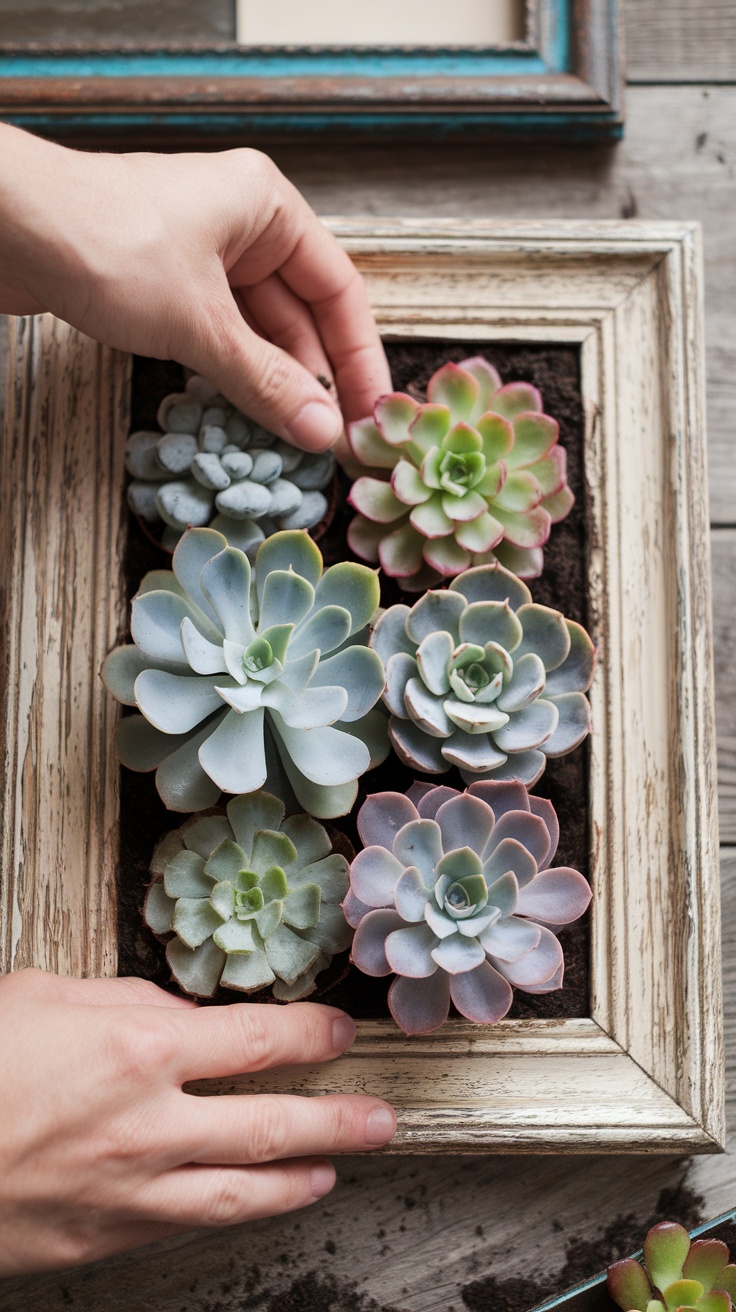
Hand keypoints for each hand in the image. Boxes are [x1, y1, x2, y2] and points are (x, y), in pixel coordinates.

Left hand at [0, 125, 390, 453]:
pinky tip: (244, 417)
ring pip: (256, 331)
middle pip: (299, 315)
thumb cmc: (104, 244)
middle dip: (313, 380)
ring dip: (272, 384)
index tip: (372, 413)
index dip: (359, 358)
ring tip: (292, 441)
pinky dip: (231, 376)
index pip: (339, 290)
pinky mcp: (161, 285)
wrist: (5, 225)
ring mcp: (199, 256)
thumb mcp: (199, 324)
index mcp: (266, 208)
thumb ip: (264, 383)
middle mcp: (240, 226)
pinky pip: (216, 338)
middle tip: (330, 442)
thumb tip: (320, 431)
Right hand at [0, 969, 395, 1274]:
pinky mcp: (100, 1238)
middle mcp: (148, 1124)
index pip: (257, 1040)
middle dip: (338, 1119)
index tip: (339, 1033)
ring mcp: (128, 1190)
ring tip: (339, 1168)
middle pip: (271, 1125)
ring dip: (301, 1179)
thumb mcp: (45, 994)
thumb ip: (125, 1000)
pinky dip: (233, 1213)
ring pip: (241, 1193)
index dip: (311, 1037)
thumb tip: (181, 1014)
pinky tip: (253, 1204)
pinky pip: (184, 1225)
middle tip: (382, 1117)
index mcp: (138, 1048)